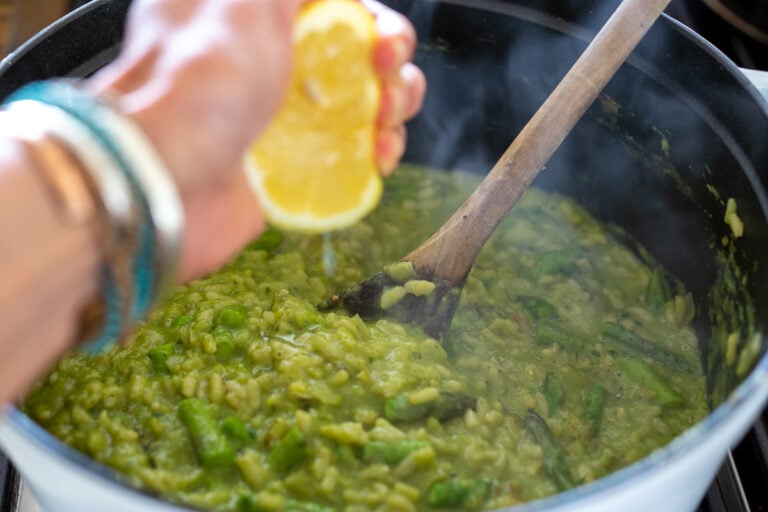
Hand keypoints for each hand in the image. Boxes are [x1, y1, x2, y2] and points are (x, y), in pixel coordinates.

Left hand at [86, 0, 424, 280]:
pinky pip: (353, 152)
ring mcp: (284, 114)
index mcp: (253, 12)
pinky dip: (377, 152)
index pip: (333, 6)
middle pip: (358, 49)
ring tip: (386, 120)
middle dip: (390, 59)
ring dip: (393, 106)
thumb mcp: (247, 4)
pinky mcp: (295, 162)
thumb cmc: (194, 89)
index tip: (378, 35)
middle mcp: (271, 59)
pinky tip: (380, 155)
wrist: (166, 185)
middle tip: (385, 72)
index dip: (369, 17)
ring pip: (364, 101)